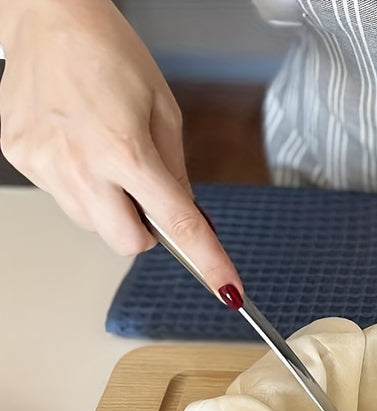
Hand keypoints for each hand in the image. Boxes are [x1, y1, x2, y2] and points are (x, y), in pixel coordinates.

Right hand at [0, 0, 240, 295]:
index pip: (176, 224)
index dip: (207, 260)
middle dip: (146, 232)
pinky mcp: (20, 158)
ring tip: (105, 156)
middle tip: (147, 194)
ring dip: (111, 208)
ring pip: (92, 226)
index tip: (226, 287)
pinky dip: (80, 186)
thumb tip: (185, 213)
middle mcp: (80, 163)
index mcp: (126, 149)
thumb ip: (176, 170)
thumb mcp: (163, 110)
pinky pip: (63, 198)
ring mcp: (44, 164)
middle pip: (126, 244)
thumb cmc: (108, 52)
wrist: (46, 14)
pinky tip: (77, 146)